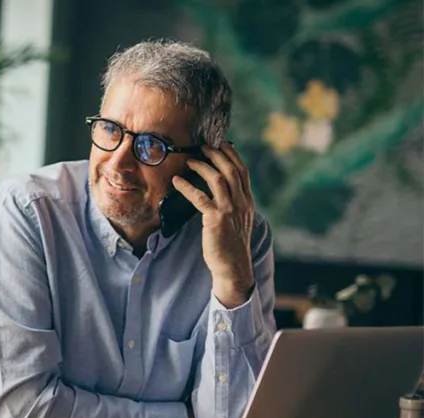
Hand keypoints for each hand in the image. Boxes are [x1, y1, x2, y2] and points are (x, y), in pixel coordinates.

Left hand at [172, 142, 255, 308]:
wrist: (234, 267)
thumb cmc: (231, 244)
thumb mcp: (238, 220)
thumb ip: (233, 203)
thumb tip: (221, 188)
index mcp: (248, 201)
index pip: (242, 171)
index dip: (232, 155)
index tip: (221, 143)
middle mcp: (242, 203)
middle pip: (231, 170)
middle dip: (217, 154)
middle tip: (203, 146)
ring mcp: (230, 211)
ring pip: (218, 179)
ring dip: (202, 166)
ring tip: (190, 160)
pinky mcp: (216, 220)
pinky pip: (200, 198)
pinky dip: (187, 187)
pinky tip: (177, 182)